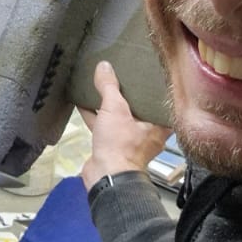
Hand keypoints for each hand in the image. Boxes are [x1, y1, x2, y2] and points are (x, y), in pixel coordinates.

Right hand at [78, 60, 169, 191]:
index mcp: (157, 124)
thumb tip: (104, 66)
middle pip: (137, 107)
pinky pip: (105, 126)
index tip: (144, 74)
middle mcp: (147, 133)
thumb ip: (109, 86)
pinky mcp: (112, 146)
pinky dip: (95, 115)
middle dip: (126, 94)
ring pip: (119, 117)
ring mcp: (129, 141)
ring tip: (99, 85)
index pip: (158, 101)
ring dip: (108, 104)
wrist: (106, 175)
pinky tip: (83, 103)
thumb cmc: (120, 144)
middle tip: (120, 75)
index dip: (151, 87)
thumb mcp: (115, 108)